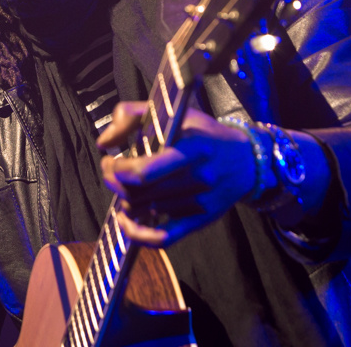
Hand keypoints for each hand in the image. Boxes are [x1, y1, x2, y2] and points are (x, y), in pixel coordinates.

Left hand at [97, 102, 256, 246]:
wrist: (246, 160)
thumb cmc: (203, 133)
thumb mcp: (173, 113)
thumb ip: (131, 115)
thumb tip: (104, 142)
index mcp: (192, 148)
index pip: (145, 171)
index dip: (117, 169)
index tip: (110, 159)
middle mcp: (198, 177)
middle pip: (140, 192)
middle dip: (115, 181)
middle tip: (110, 170)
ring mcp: (200, 202)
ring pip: (145, 210)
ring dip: (125, 199)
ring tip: (125, 185)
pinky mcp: (200, 221)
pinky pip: (163, 238)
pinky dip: (138, 234)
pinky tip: (126, 221)